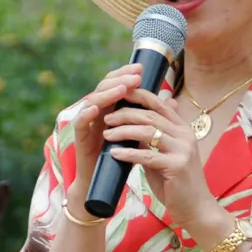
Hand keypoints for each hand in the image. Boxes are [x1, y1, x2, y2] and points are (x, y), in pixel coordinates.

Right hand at [65, 63, 144, 206]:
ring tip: (121, 88)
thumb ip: (150, 117)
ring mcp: (87, 125)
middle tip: (134, 75)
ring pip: (92, 101)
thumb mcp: (140, 134)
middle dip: (119, 79)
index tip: (141, 67)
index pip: (116, 84)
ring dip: (107, 94)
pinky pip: (79, 123)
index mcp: (110, 109)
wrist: (102, 184)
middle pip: (104, 88)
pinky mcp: (80, 139)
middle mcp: (97, 113)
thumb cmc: (121, 159)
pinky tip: (96, 108)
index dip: (126, 73)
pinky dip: (86, 114)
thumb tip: (172, 101)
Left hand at [101, 86, 219, 231]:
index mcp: (183, 130)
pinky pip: (147, 155)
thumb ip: (152, 141)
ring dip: (123, 131)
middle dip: (125, 113)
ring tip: (106, 134)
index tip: (118, 94)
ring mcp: (183, 150)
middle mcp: (185, 136)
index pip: (160, 104)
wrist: (196, 209)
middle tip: (106, 118)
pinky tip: (114, 153)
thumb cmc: (177, 185)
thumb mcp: (164, 157)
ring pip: (148, 131)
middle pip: (151, 115)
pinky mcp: (177, 166)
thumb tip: (131, 127)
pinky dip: (128, 153)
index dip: (139, 95)